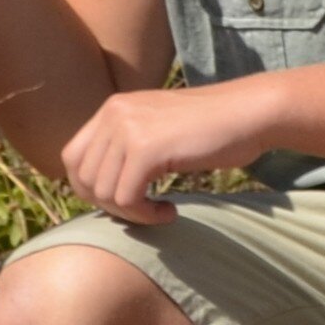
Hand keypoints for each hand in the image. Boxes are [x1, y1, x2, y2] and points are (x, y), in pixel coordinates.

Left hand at [57, 81, 281, 225]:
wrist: (252, 113)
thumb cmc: (217, 127)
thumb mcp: (161, 127)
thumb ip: (130, 145)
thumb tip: (101, 188)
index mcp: (113, 108)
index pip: (73, 158)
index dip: (91, 188)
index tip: (125, 200)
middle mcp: (114, 114)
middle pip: (83, 178)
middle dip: (109, 205)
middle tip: (142, 211)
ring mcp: (128, 130)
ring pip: (103, 193)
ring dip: (130, 213)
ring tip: (160, 212)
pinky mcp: (147, 149)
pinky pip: (127, 199)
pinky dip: (145, 215)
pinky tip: (170, 211)